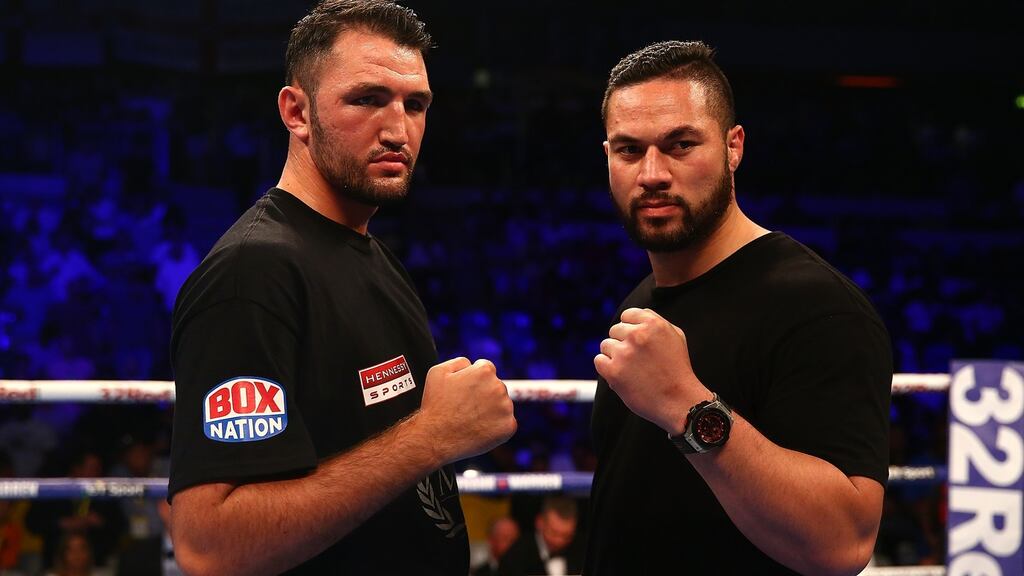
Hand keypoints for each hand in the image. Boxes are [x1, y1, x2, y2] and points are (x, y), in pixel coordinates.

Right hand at [419, 357, 516, 462]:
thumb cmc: (435, 406)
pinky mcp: (509, 427)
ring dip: (490, 411)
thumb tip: (472, 363)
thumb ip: (459, 362)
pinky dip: (495, 427)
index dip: (473, 381)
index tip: (464, 393)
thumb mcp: (438, 372)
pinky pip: (506, 423)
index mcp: (484, 371)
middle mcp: (499, 387)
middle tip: (465, 408)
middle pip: (495, 387)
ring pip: (502, 405)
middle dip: (483, 395)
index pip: (486, 370)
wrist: (436, 439)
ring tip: (470, 420)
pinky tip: (479, 430)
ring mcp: (505, 408)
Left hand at [594, 307, 709, 434]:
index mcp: (653, 324)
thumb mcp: (675, 336)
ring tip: (631, 369)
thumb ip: (655, 321)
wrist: (679, 401)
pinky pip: (599, 361)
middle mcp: (638, 335)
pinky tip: (621, 376)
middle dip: (623, 343)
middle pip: (615, 330)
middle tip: (636, 360)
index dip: (630, 329)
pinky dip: (607, 369)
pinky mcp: (614, 371)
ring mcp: (625, 353)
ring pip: (605, 345)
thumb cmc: (677, 369)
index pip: (627, 315)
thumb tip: (636, 314)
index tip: (636, 342)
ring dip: (614, 356)